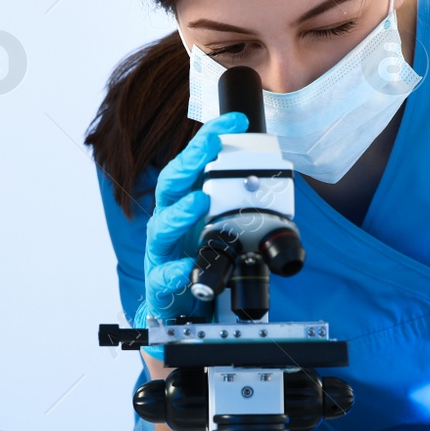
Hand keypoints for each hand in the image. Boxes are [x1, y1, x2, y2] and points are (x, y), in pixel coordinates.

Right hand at [135, 110, 247, 326]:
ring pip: (163, 228)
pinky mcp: (160, 285)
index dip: (208, 140)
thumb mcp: (218, 228)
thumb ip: (235, 205)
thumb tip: (269, 180)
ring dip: (181, 213)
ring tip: (201, 201)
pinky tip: (186, 268)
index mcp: (183, 205)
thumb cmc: (197, 261)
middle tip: (210, 146)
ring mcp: (161, 253)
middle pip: (170, 186)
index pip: (191, 165)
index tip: (233, 120)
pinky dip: (175, 272)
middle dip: (190, 163)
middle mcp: (168, 223)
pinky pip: (164, 276)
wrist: (180, 310)